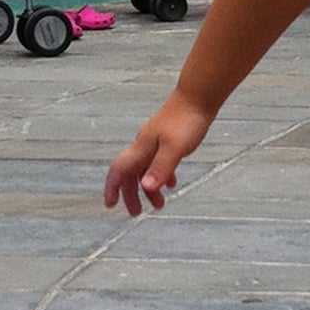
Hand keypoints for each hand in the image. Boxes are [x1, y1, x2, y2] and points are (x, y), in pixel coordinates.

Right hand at [104, 91, 212, 215]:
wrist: (198, 97)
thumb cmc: (186, 120)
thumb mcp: (175, 148)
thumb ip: (160, 168)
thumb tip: (146, 187)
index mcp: (142, 148)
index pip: (119, 170)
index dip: (112, 188)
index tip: (110, 205)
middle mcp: (144, 146)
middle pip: (130, 174)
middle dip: (131, 195)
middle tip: (136, 213)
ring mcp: (155, 143)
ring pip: (145, 170)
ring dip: (148, 188)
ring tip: (159, 204)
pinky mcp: (167, 140)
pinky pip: (159, 163)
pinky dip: (161, 176)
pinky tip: (171, 183)